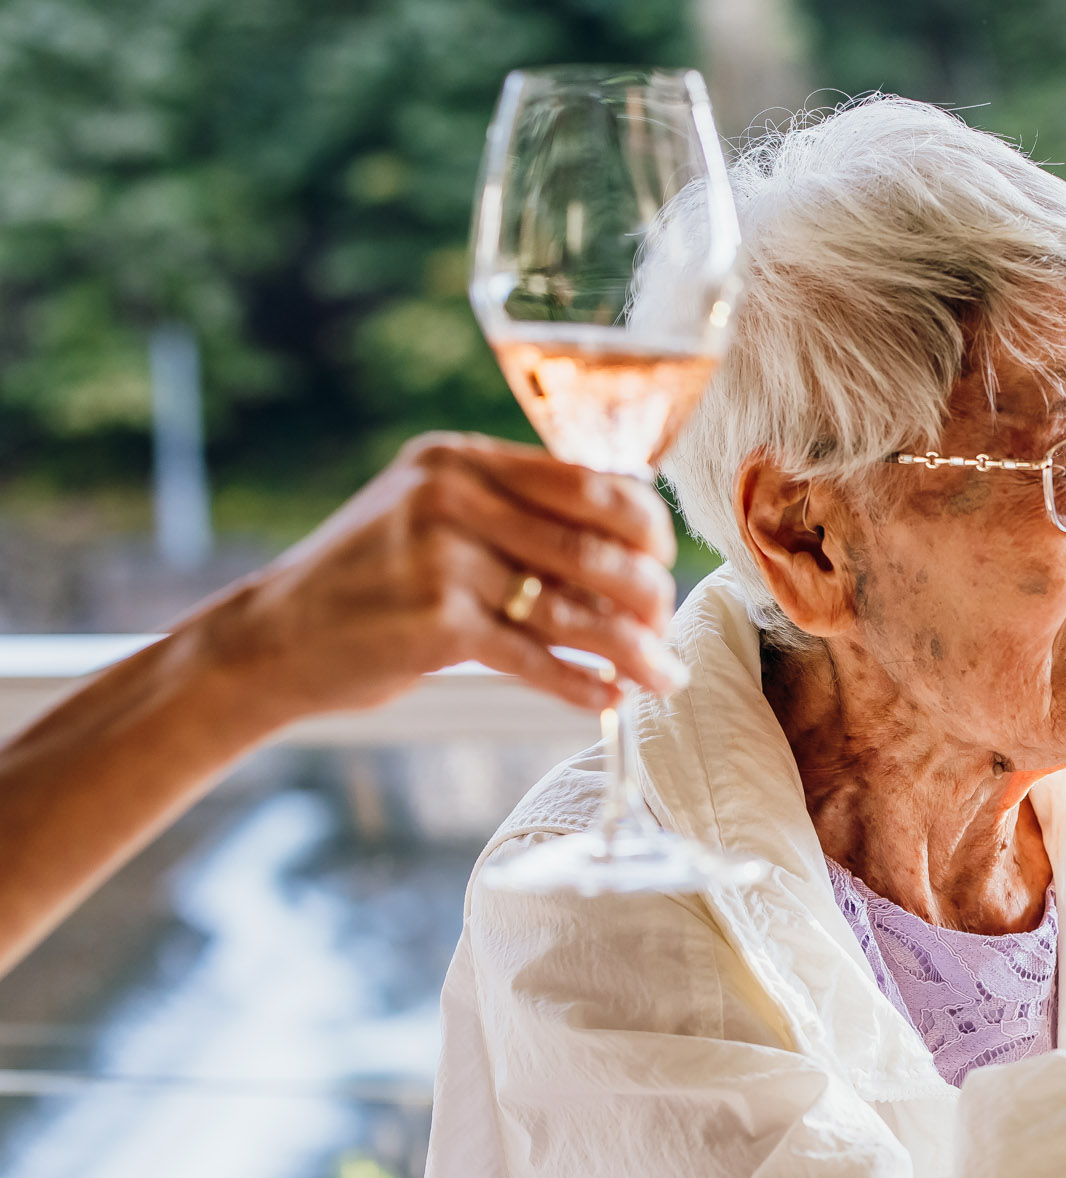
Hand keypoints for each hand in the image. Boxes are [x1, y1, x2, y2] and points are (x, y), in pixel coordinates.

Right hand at [193, 431, 686, 720]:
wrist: (268, 639)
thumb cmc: (367, 586)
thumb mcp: (431, 520)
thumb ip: (513, 519)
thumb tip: (626, 554)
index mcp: (462, 459)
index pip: (595, 484)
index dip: (649, 530)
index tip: (664, 565)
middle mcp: (454, 496)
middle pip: (598, 546)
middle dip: (651, 596)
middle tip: (668, 632)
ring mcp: (443, 558)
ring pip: (577, 609)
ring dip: (633, 653)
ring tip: (663, 679)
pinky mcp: (436, 623)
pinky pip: (537, 658)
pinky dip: (582, 685)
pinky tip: (608, 701)